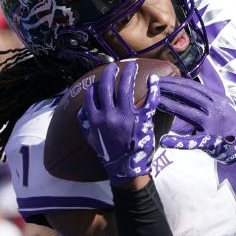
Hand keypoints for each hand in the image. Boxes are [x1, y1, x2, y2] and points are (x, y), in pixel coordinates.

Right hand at [77, 61, 159, 184]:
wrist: (125, 169)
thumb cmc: (108, 154)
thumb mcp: (91, 140)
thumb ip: (85, 124)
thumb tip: (81, 111)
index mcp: (95, 119)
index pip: (92, 95)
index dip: (96, 84)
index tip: (100, 78)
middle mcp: (108, 115)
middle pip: (107, 86)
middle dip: (110, 72)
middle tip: (114, 66)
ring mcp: (125, 117)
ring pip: (125, 88)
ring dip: (128, 74)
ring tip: (130, 66)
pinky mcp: (141, 120)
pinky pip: (149, 100)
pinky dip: (153, 88)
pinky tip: (154, 79)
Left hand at [157, 76, 235, 163]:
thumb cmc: (229, 123)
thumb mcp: (220, 105)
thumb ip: (205, 98)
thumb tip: (185, 88)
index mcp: (215, 99)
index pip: (191, 86)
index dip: (174, 81)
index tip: (159, 78)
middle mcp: (214, 108)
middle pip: (188, 94)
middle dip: (168, 87)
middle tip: (151, 83)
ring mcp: (212, 124)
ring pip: (188, 111)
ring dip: (169, 104)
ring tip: (154, 100)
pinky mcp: (210, 141)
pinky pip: (192, 141)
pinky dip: (178, 142)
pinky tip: (165, 141)